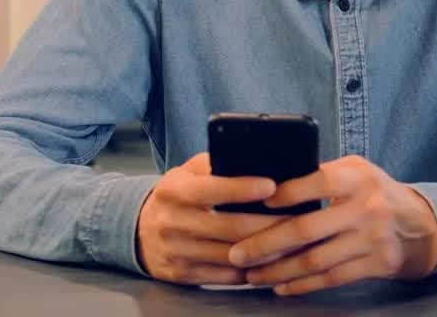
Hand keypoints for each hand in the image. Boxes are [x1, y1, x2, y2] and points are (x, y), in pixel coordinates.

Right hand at [136, 153, 284, 284]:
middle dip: (270, 223)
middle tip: (299, 218)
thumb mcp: (188, 171)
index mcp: (175, 191)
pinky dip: (251, 270)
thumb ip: (216, 164)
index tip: (272, 186)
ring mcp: (176, 252)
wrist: (137, 230)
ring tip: (294, 240)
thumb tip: (258, 160)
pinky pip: (224, 277)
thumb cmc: (178, 195)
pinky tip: (272, 260)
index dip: (243, 188)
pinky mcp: (182, 275)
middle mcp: (172, 222)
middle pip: (230, 227)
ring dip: (267, 250)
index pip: (211, 189)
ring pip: (231, 255)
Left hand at [228, 155, 436, 294]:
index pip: (314, 182)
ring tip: (251, 275)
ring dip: (277, 271)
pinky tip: (281, 286)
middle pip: (305, 229)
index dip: (283, 195)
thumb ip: (321, 176)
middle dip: (264, 244)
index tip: (253, 205)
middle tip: (236, 253)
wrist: (423, 225)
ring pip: (314, 259)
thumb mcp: (357, 173)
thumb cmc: (377, 194)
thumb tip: (268, 186)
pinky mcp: (378, 263)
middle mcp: (367, 206)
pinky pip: (331, 278)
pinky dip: (302, 285)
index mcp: (357, 177)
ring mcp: (373, 237)